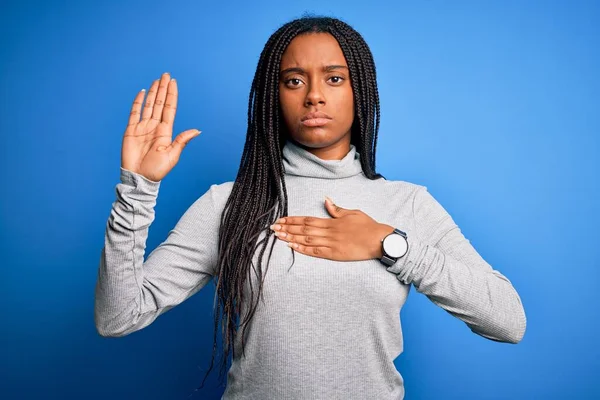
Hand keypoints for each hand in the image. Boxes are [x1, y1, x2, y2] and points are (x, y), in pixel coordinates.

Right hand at [121, 72, 200, 181]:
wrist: (140, 179)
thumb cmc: (157, 170)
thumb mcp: (172, 155)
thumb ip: (182, 140)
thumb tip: (197, 130)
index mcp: (165, 131)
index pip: (169, 108)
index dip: (171, 95)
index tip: (173, 82)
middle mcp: (155, 127)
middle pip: (159, 103)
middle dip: (163, 89)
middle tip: (166, 74)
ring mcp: (143, 127)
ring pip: (148, 105)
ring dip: (152, 92)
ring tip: (157, 80)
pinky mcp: (131, 131)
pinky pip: (134, 113)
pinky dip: (137, 102)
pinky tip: (142, 92)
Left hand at [269, 197, 394, 260]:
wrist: (380, 240)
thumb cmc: (368, 226)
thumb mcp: (352, 213)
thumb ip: (337, 209)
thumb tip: (326, 199)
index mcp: (332, 221)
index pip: (308, 219)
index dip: (293, 219)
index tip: (281, 219)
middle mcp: (329, 232)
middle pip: (303, 229)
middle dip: (287, 228)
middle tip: (272, 228)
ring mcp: (331, 243)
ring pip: (306, 240)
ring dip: (291, 237)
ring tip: (278, 236)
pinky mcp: (335, 254)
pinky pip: (316, 252)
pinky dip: (303, 249)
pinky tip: (292, 247)